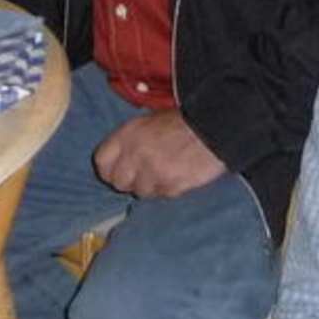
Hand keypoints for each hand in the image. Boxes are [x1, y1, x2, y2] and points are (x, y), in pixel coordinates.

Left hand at [93, 111, 226, 197]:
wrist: (216, 127)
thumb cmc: (184, 122)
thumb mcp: (150, 122)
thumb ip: (131, 141)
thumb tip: (121, 161)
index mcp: (128, 134)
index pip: (101, 161)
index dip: (110, 169)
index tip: (120, 170)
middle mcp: (136, 153)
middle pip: (118, 182)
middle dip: (131, 180)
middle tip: (146, 174)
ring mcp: (152, 172)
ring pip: (140, 192)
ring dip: (152, 186)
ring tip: (167, 172)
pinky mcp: (170, 186)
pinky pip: (161, 196)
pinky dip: (169, 189)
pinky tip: (179, 175)